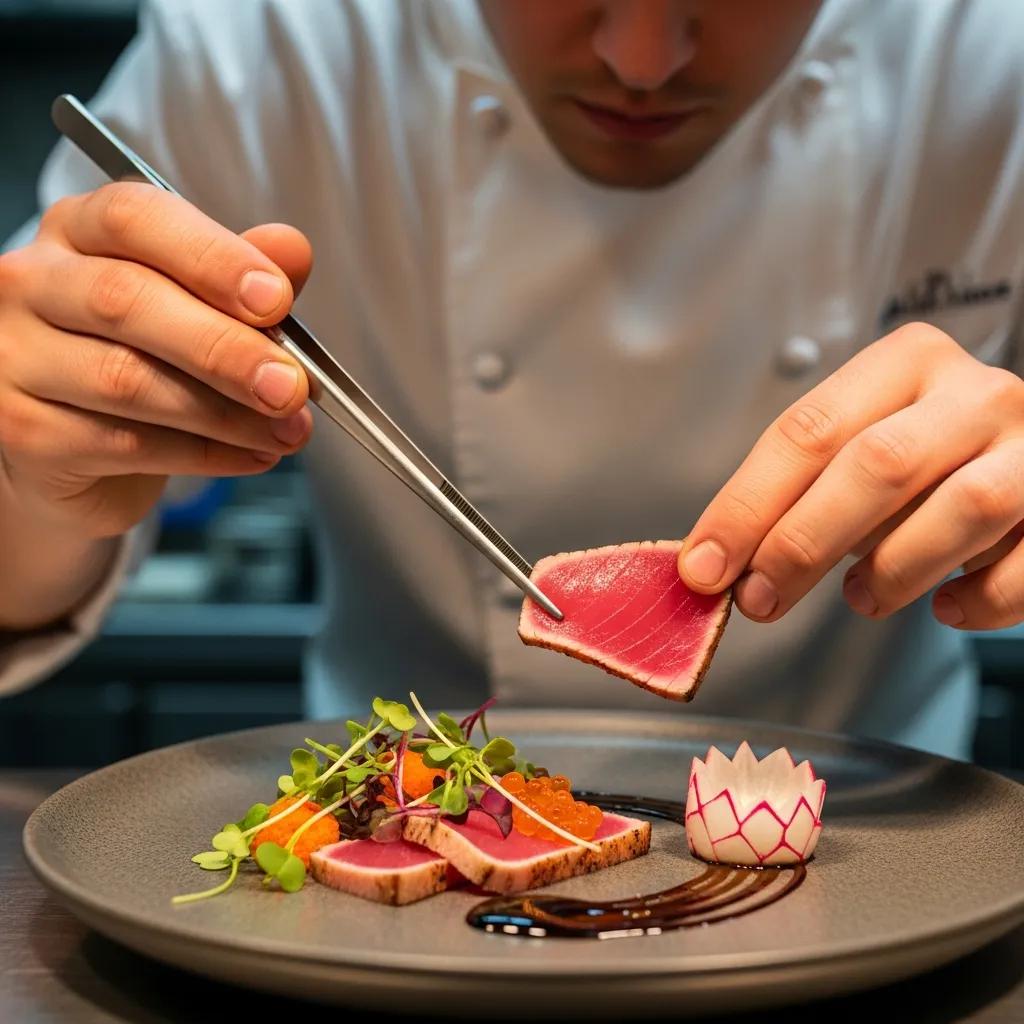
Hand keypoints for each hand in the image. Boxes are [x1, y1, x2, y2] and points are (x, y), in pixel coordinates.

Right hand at [0, 183, 312, 537]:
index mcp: (78, 230)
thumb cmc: (144, 360)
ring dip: (225, 412)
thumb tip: (292, 248)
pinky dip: (206, 454)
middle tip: (292, 385)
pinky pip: (125, 444)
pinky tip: (254, 454)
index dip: (211, 256)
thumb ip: (240, 278)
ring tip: (287, 429)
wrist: (81, 451)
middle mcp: (31, 282)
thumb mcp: (197, 307)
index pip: (134, 218)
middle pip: (126, 300)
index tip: (277, 299)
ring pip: (126, 380)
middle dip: (225, 347)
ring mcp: (15, 358)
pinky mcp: (24, 430)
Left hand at [678, 323, 1023, 630]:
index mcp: (906, 361)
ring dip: (894, 571)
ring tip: (860, 600)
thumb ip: (796, 492)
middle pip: (876, 465)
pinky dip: (979, 599)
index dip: (747, 505)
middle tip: (758, 599)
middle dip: (803, 543)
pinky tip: (944, 609)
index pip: (807, 431)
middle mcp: (976, 392)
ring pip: (962, 509)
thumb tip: (716, 563)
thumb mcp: (857, 447)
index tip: (704, 566)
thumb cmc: (925, 456)